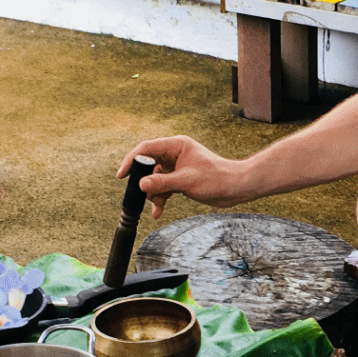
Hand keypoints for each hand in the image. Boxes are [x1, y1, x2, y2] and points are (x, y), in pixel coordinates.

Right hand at [119, 136, 248, 218]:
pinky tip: (158, 211)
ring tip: (155, 206)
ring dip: (152, 193)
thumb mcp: (187, 181)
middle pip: (148, 164)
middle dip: (143, 181)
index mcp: (176, 145)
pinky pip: (163, 187)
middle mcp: (175, 153)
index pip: (146, 148)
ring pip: (155, 179)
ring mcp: (177, 166)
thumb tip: (141, 185)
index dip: (132, 160)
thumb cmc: (217, 179)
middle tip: (138, 193)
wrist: (235, 188)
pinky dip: (160, 198)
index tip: (122, 175)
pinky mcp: (180, 178)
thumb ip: (162, 183)